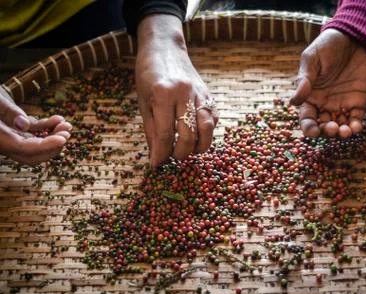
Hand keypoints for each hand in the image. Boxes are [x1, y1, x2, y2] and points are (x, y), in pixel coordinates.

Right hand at [0, 88, 71, 164]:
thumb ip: (8, 111)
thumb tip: (24, 125)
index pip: (25, 149)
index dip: (46, 146)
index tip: (63, 139)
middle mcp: (5, 142)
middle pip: (33, 155)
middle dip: (53, 146)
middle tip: (67, 133)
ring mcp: (11, 136)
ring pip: (36, 145)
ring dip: (53, 137)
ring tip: (67, 125)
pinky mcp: (15, 129)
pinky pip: (33, 134)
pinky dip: (47, 128)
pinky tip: (58, 119)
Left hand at [136, 14, 216, 166]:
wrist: (165, 49)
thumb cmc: (148, 76)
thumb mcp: (144, 102)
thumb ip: (152, 130)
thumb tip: (156, 157)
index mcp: (163, 94)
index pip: (165, 133)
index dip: (162, 153)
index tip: (157, 165)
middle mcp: (185, 93)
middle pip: (189, 134)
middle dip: (181, 153)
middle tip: (173, 157)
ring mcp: (200, 93)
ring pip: (207, 128)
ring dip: (199, 146)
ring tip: (188, 151)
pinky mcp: (209, 95)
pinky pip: (213, 119)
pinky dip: (207, 133)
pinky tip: (197, 137)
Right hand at [290, 29, 365, 137]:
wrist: (353, 37)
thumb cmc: (327, 46)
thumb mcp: (312, 60)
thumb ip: (304, 80)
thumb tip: (293, 102)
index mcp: (310, 97)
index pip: (307, 118)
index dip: (308, 128)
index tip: (313, 132)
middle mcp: (325, 104)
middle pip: (323, 126)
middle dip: (326, 132)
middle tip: (332, 128)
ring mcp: (342, 104)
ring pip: (340, 126)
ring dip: (342, 133)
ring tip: (345, 131)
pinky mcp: (358, 102)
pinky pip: (356, 119)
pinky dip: (356, 127)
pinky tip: (357, 127)